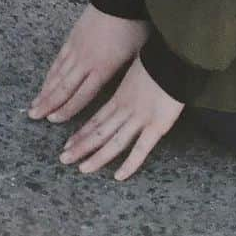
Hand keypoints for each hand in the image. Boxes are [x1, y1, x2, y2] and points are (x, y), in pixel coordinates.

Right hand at [29, 5, 147, 123]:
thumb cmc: (133, 27)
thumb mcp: (136, 55)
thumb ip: (128, 74)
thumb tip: (133, 89)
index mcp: (103, 69)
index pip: (82, 95)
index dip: (68, 109)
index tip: (54, 121)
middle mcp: (85, 62)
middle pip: (64, 87)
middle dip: (48, 103)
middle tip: (34, 116)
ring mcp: (76, 49)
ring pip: (57, 74)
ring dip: (45, 90)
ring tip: (34, 103)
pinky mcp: (72, 38)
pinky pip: (58, 60)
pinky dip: (50, 72)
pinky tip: (45, 81)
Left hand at [60, 56, 183, 180]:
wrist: (171, 58)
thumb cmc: (156, 62)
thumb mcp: (133, 73)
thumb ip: (128, 86)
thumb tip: (126, 89)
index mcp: (119, 97)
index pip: (96, 119)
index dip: (82, 133)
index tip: (68, 143)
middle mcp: (124, 110)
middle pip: (99, 132)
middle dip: (81, 147)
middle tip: (64, 158)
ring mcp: (139, 119)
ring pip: (113, 142)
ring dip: (97, 157)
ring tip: (82, 169)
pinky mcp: (156, 126)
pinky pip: (141, 149)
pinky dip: (130, 164)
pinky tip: (118, 176)